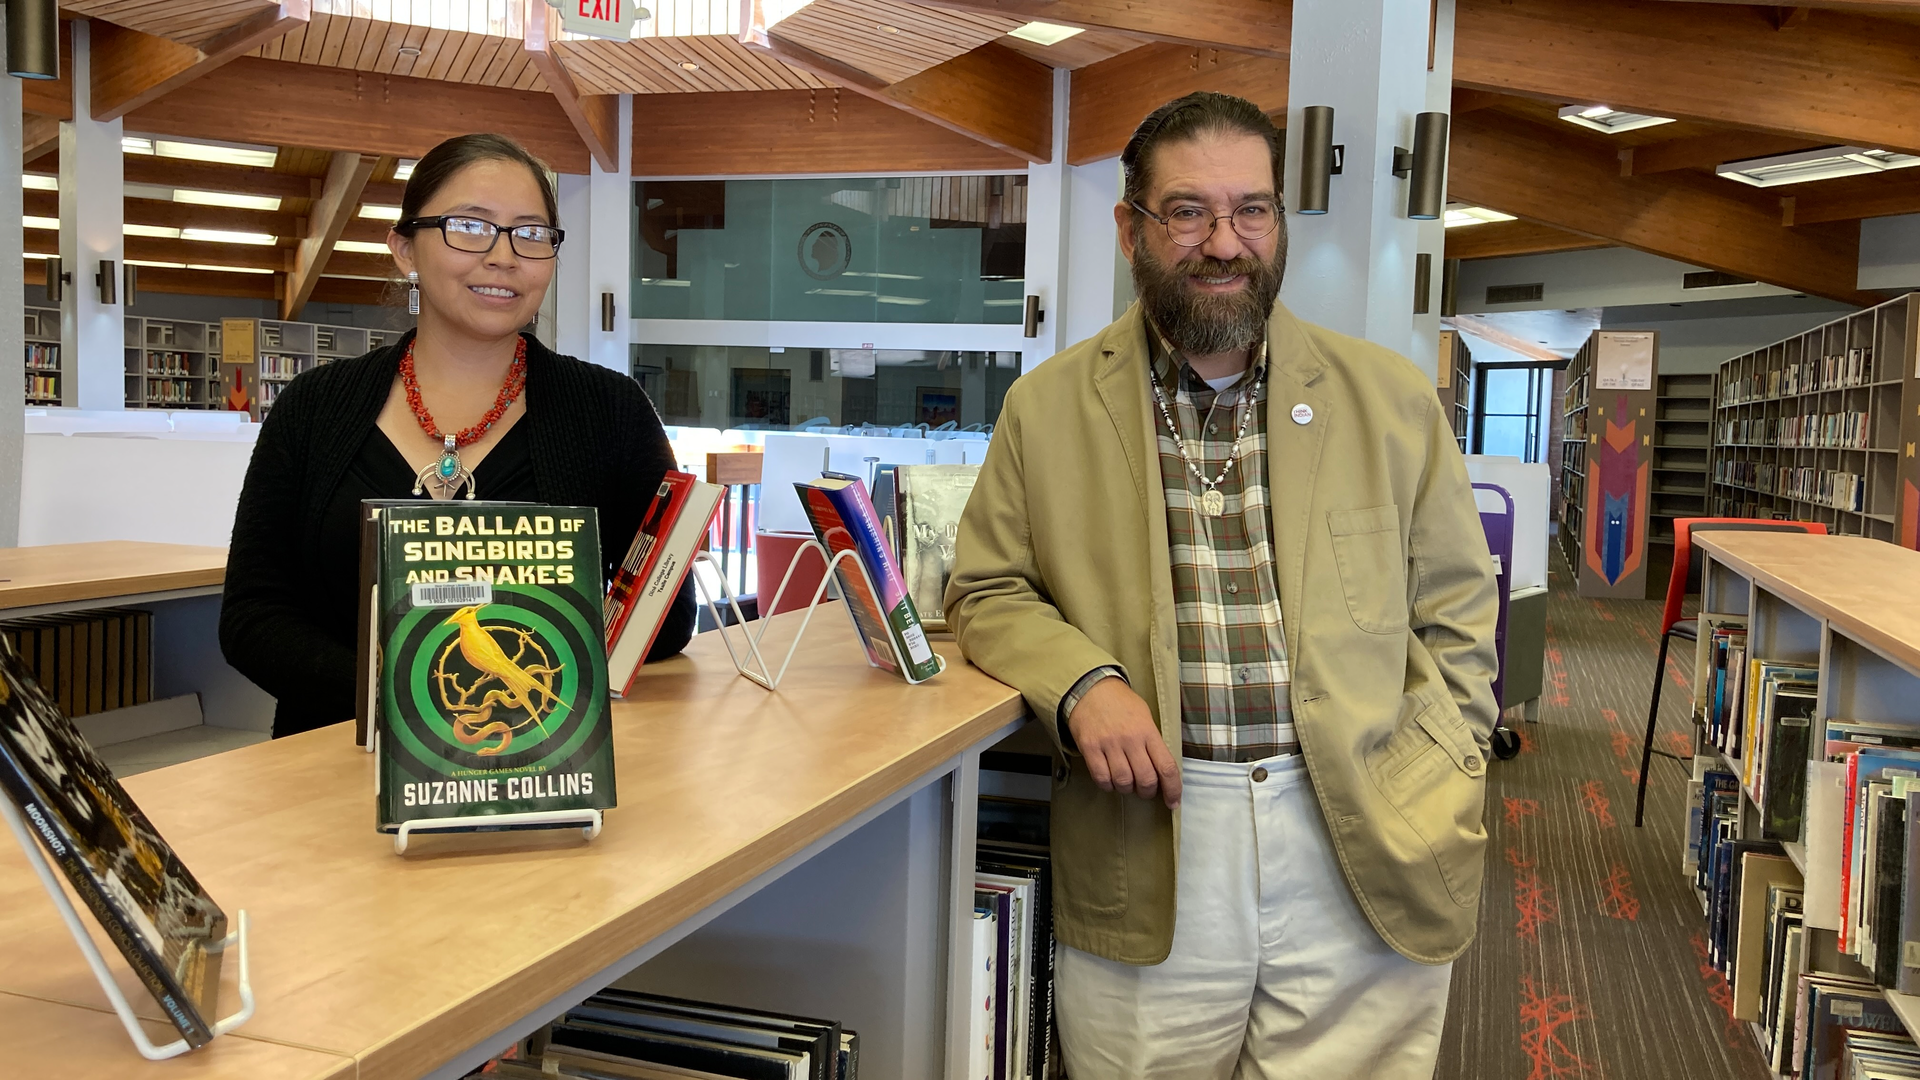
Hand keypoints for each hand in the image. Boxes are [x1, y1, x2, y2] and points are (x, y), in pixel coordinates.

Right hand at [1066, 678, 1180, 807]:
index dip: (1173, 789)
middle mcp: (1131, 739)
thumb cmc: (1120, 703)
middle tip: (1145, 790)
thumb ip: (1152, 741)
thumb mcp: (1144, 716)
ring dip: (1127, 789)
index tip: (1173, 802)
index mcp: (1148, 731)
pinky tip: (1110, 779)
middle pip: (1146, 779)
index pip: (1167, 767)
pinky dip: (1108, 785)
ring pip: (1124, 782)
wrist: (1090, 687)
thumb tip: (1161, 770)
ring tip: (1126, 783)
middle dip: (1148, 792)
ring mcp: (1109, 744)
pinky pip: (1101, 778)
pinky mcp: (1090, 747)